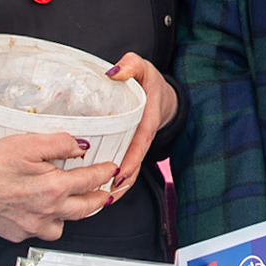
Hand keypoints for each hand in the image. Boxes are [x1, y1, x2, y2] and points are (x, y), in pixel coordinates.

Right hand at [0, 132, 122, 241]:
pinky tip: (43, 210)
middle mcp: (47, 212)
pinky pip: (42, 232)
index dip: (105, 172)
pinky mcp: (19, 234)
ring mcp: (33, 227)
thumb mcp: (29, 143)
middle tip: (106, 191)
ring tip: (73, 202)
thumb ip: (61, 144)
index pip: (91, 181)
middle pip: (87, 209)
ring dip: (72, 214)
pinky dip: (47, 222)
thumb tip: (81, 146)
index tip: (111, 169)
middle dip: (100, 198)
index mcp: (54, 188)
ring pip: (64, 225)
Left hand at [104, 52, 178, 192]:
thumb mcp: (143, 67)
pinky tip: (102, 192)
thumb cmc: (150, 81)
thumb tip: (112, 73)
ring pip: (131, 169)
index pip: (140, 142)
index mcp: (147, 119)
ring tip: (103, 200)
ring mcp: (137, 145)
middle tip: (106, 194)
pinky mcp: (130, 148)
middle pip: (135, 162)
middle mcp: (143, 136)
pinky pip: (126, 166)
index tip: (119, 173)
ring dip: (120, 186)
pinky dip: (117, 181)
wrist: (163, 94)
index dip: (131, 159)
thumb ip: (130, 65)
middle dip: (123, 180)